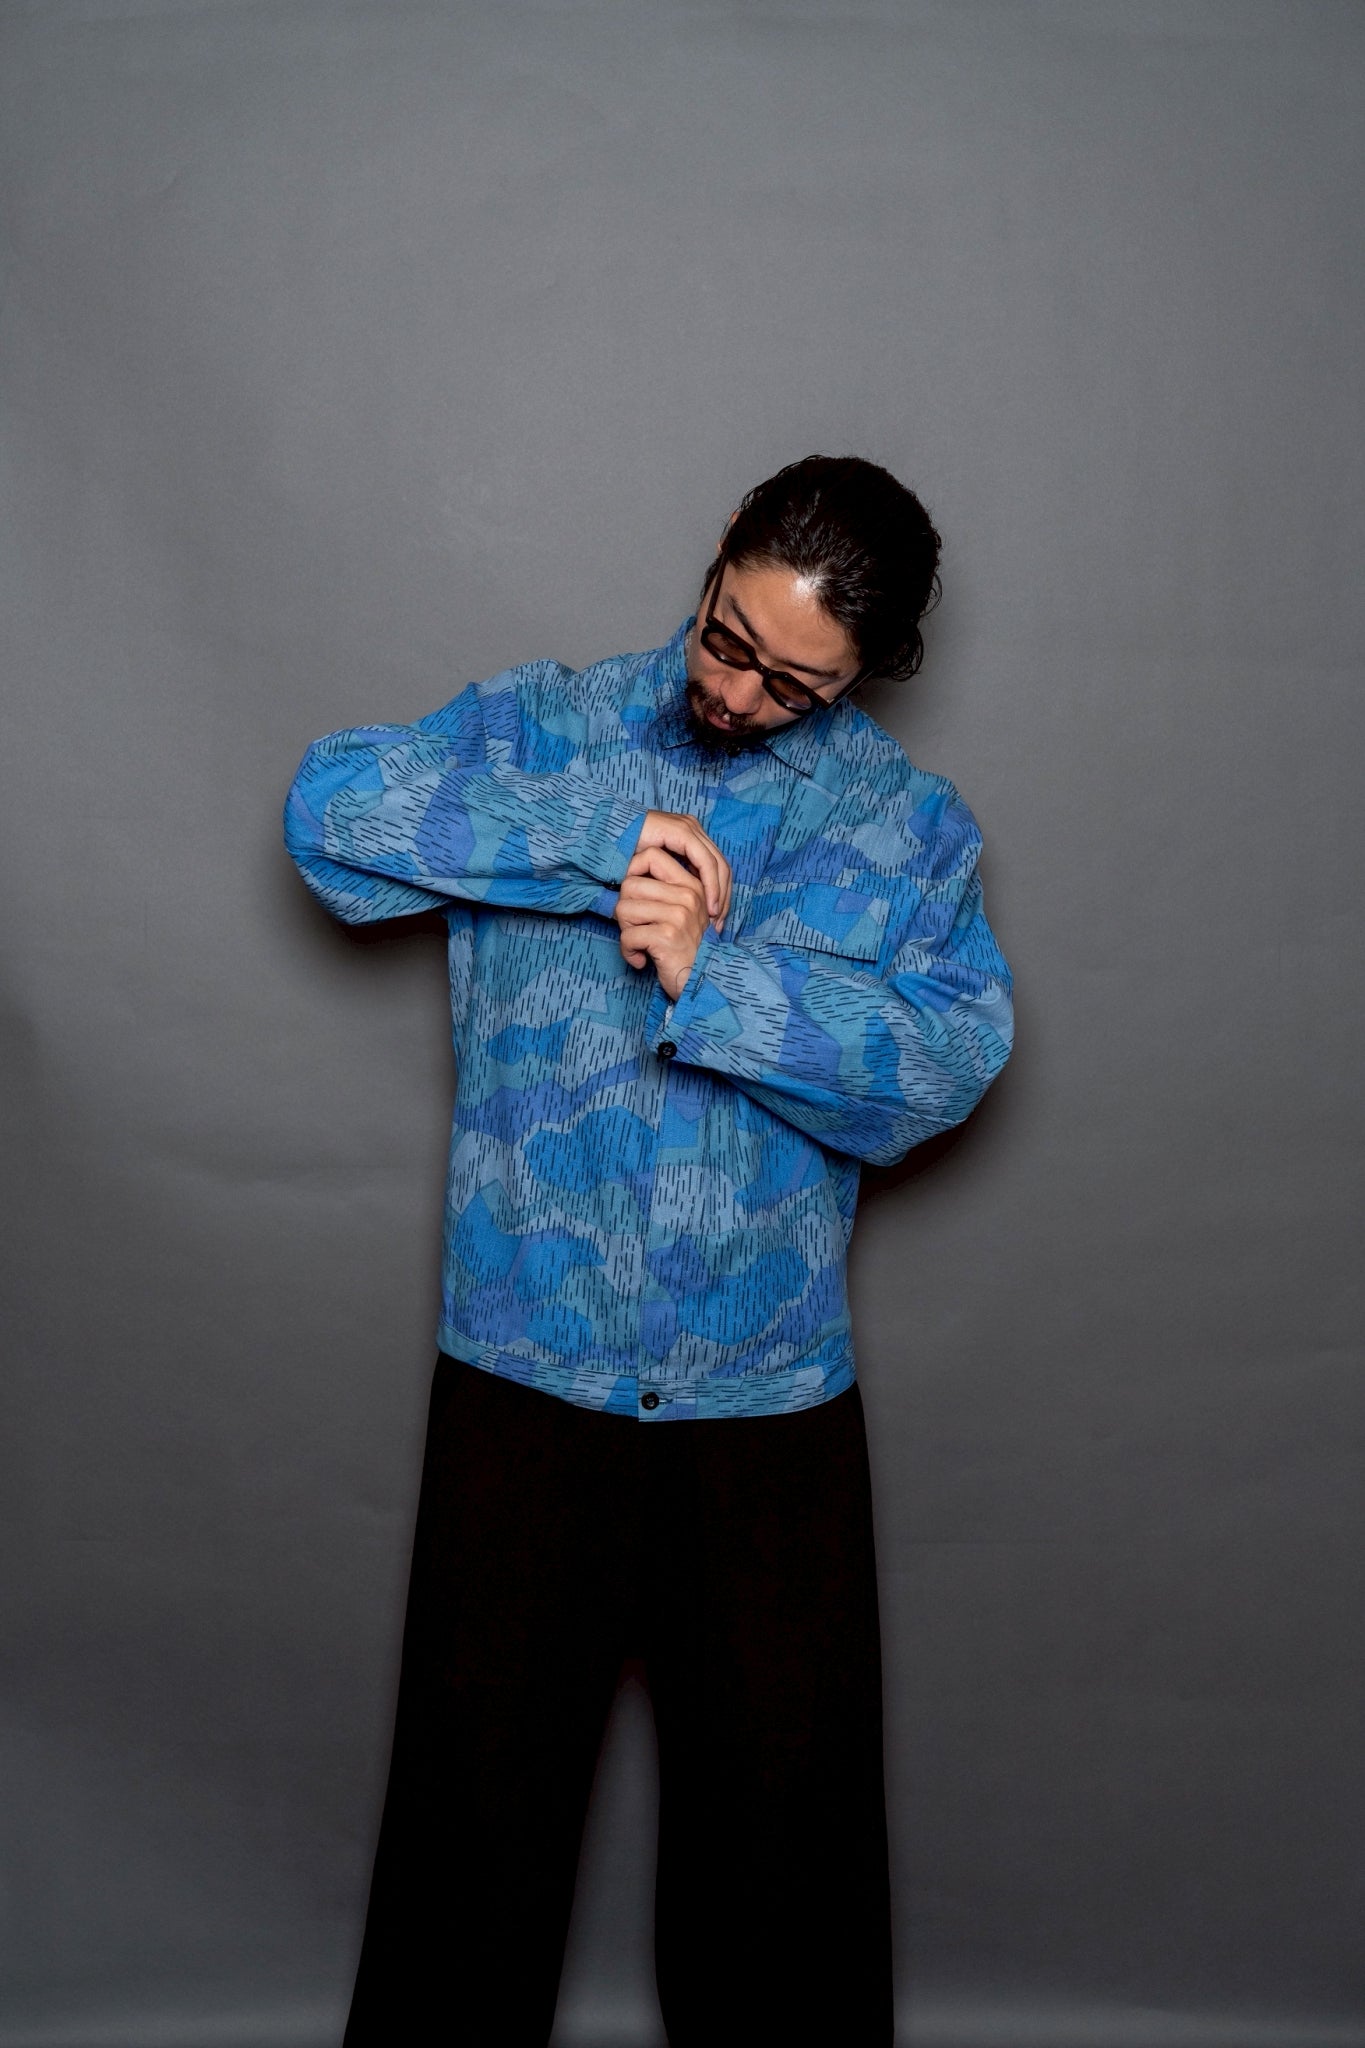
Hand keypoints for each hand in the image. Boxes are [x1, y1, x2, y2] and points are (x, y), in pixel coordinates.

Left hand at [615, 845, 713, 999]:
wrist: (706, 984)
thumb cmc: (688, 950)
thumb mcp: (682, 914)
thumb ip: (663, 893)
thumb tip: (628, 876)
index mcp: (692, 885)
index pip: (651, 855)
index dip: (632, 872)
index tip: (634, 897)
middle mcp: (688, 895)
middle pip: (630, 884)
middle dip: (625, 909)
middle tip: (636, 928)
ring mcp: (679, 915)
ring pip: (624, 908)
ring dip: (625, 931)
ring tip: (640, 944)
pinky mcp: (667, 936)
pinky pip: (627, 936)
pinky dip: (628, 952)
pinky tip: (641, 959)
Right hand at [633, 811, 730, 929]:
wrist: (608, 836)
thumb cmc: (626, 856)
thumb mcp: (657, 875)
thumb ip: (673, 883)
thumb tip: (692, 906)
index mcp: (691, 836)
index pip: (718, 868)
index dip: (722, 894)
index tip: (718, 919)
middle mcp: (693, 829)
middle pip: (722, 867)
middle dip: (724, 897)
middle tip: (720, 922)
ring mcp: (689, 828)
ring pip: (718, 865)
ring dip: (720, 893)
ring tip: (715, 916)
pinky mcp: (682, 831)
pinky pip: (705, 862)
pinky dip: (710, 884)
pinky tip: (708, 902)